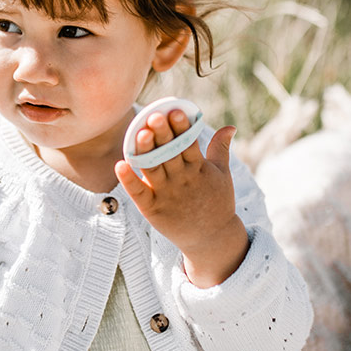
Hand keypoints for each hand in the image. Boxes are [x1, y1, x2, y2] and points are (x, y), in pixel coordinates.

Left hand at [115, 109, 249, 287]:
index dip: (182, 128)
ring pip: (153, 169)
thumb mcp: (222, 174)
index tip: (175, 111)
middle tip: (154, 116)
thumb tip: (230, 126)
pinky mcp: (152, 210)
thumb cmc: (216, 202)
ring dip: (146, 152)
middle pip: (170, 154)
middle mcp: (182, 181)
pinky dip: (129, 180)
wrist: (211, 238)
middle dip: (162, 135)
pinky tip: (120, 165)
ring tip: (139, 133)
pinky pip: (139, 193)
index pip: (189, 145)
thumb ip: (221, 148)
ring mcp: (167, 195)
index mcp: (199, 169)